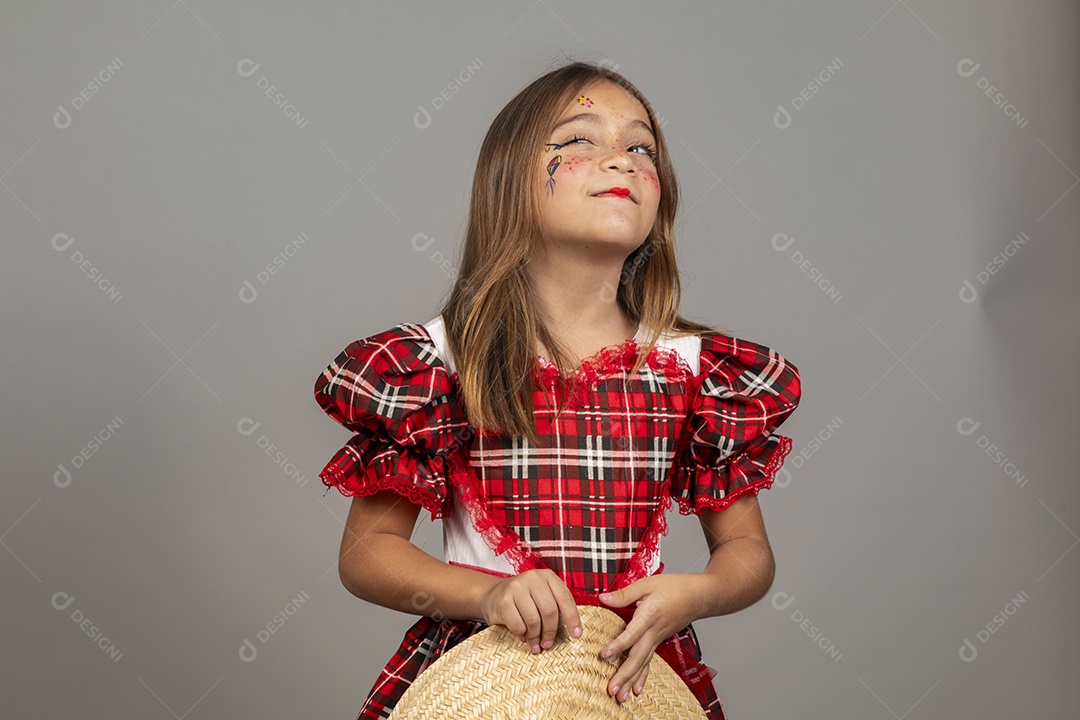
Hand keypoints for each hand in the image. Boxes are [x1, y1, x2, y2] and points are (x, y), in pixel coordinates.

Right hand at [478, 568, 582, 653]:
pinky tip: (523, 636)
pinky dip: (523, 635)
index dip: (572, 618)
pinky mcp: (503, 600)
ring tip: (536, 644)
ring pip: (534, 620)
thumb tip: (574, 631)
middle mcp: (532, 578)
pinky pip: (518, 625)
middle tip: (548, 644)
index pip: (565, 598)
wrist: (493, 595)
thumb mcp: (543, 595)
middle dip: (551, 632)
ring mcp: (516, 587)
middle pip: (549, 611)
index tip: (576, 635)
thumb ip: (557, 605)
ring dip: (536, 637)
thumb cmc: (525, 599)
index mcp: (547, 576)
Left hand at [598, 574, 702, 702]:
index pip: (633, 633)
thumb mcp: (647, 584)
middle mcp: (654, 631)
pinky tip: (637, 690)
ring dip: (631, 681)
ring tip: (620, 697)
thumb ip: (624, 594)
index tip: (604, 654)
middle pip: (638, 656)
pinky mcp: (659, 642)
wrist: (698, 596)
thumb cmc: (674, 587)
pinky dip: (642, 677)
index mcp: (650, 615)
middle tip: (611, 689)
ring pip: (643, 663)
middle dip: (624, 675)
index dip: (619, 645)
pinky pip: (650, 662)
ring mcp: (658, 639)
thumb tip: (602, 598)